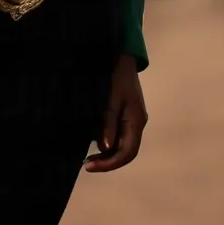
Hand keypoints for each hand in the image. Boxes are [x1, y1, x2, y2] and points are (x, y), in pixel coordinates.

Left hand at [84, 53, 147, 172]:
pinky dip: (107, 142)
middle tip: (86, 164)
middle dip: (107, 162)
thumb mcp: (111, 99)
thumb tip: (105, 148)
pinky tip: (93, 142)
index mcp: (136, 121)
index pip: (127, 153)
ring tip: (88, 157)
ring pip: (122, 145)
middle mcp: (137, 124)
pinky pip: (118, 135)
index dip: (109, 164)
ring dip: (106, 154)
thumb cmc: (116, 77)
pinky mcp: (126, 115)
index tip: (89, 166)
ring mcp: (132, 120)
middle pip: (125, 152)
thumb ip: (108, 123)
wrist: (122, 58)